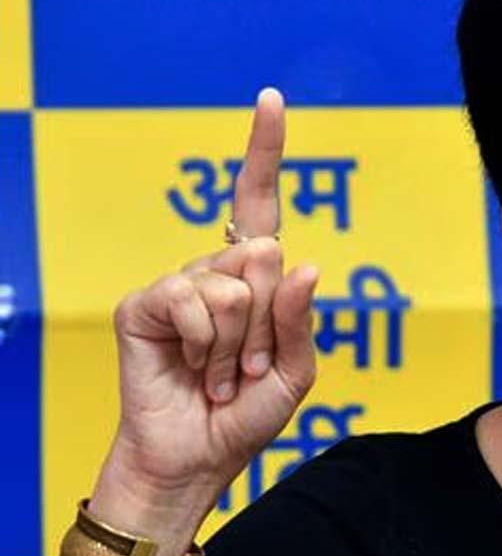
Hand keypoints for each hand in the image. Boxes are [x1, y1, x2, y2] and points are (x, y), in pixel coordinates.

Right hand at [93, 88, 318, 525]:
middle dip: (270, 322)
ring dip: (238, 344)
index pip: (259, 204)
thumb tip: (302, 262)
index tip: (271, 98)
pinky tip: (194, 370)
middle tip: (248, 365)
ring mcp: (179, 284)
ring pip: (234, 283)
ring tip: (221, 373)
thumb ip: (299, 319)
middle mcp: (217, 271)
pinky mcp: (144, 303)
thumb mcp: (294, 371)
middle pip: (265, 254)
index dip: (264, 151)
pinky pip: (192, 299)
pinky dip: (206, 342)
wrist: (197, 457)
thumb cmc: (247, 414)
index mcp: (256, 279)